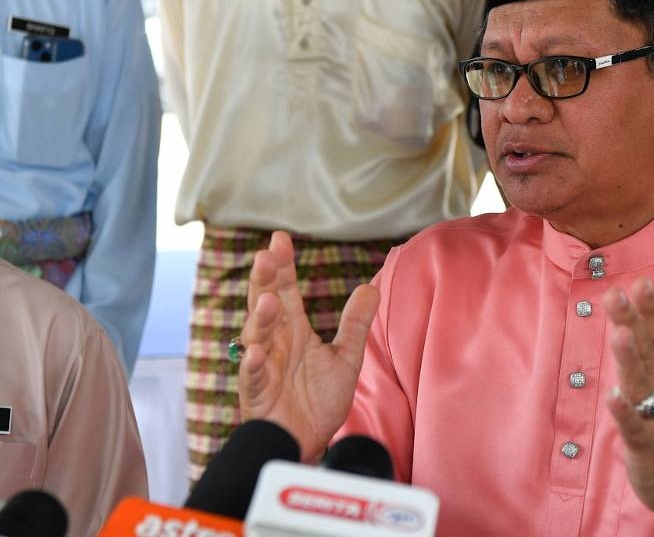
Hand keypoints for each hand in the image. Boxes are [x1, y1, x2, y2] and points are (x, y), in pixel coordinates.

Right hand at [238, 231, 378, 461]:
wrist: (309, 443)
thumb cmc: (319, 401)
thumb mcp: (345, 357)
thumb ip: (355, 324)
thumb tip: (371, 287)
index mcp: (294, 330)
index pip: (285, 290)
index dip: (282, 265)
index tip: (279, 238)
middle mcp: (275, 342)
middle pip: (265, 304)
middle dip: (264, 281)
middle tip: (267, 256)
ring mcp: (263, 367)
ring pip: (256, 337)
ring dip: (260, 319)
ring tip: (269, 301)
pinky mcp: (257, 394)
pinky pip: (252, 377)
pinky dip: (252, 365)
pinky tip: (256, 352)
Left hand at [603, 278, 653, 536]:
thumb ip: (649, 363)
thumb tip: (632, 325)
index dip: (649, 312)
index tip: (640, 281)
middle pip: (648, 356)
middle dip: (633, 324)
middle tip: (618, 294)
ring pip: (643, 388)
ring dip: (631, 361)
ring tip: (620, 332)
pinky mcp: (649, 452)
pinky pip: (636, 432)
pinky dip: (625, 415)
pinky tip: (613, 397)